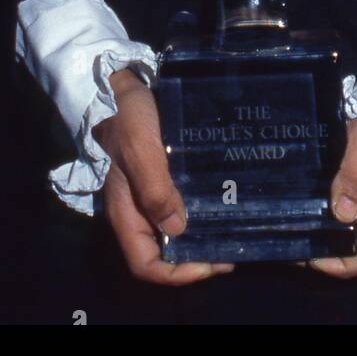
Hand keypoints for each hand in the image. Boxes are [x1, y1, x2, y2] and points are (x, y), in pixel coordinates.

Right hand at [92, 68, 234, 284]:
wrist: (122, 81)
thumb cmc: (128, 115)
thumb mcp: (140, 149)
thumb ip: (156, 190)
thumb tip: (178, 230)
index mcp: (126, 211)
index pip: (145, 264)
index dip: (177, 274)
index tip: (211, 264)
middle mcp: (138, 208)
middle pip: (164, 252)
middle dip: (197, 258)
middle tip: (231, 250)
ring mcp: (151, 192)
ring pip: (176, 230)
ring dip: (203, 236)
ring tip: (234, 231)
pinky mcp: (164, 175)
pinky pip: (183, 205)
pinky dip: (202, 212)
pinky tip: (224, 204)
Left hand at [309, 111, 356, 277]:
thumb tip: (342, 214)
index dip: (342, 265)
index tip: (309, 257)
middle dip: (330, 255)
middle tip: (294, 245)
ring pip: (356, 232)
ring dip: (328, 237)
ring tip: (296, 229)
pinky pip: (353, 214)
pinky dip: (331, 219)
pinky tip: (309, 209)